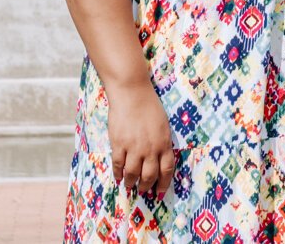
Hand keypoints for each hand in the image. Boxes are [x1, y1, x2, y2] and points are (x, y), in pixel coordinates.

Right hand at [107, 79, 176, 199]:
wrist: (132, 93)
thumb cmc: (149, 105)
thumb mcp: (163, 124)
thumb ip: (162, 142)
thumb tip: (158, 159)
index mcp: (164, 143)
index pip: (166, 170)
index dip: (163, 184)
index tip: (160, 192)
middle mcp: (150, 149)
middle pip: (149, 176)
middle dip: (146, 187)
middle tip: (143, 190)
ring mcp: (134, 147)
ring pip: (132, 174)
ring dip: (130, 183)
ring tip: (129, 185)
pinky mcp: (119, 144)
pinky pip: (118, 165)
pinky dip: (118, 173)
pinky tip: (118, 176)